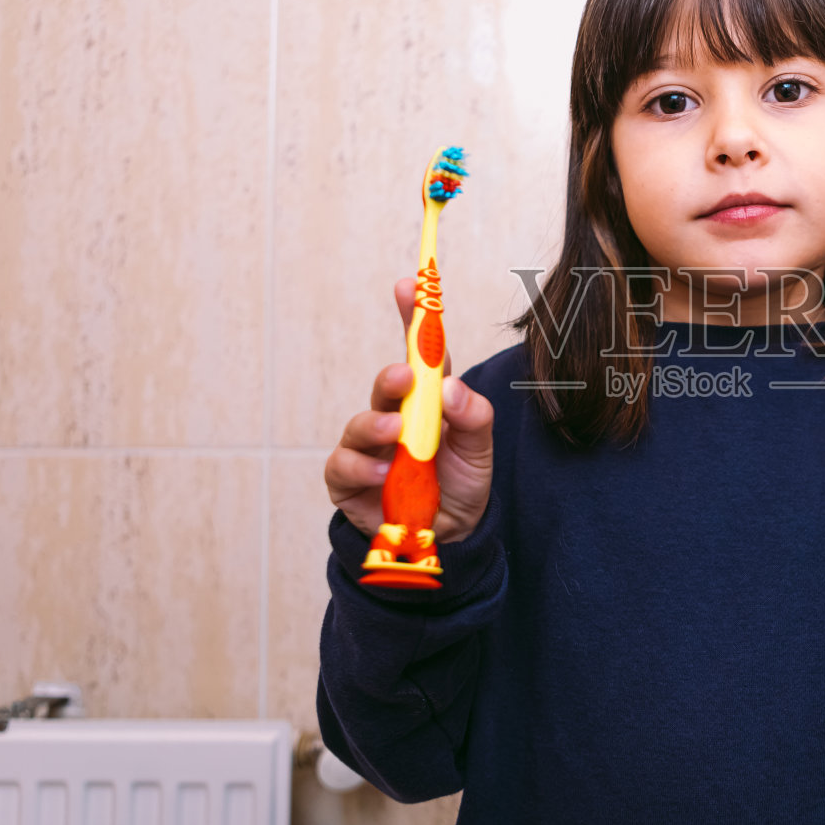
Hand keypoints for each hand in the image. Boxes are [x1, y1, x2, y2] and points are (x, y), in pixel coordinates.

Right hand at [325, 277, 494, 543]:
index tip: (409, 285)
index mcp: (428, 401)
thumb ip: (474, 417)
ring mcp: (369, 448)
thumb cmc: (461, 485)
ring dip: (376, 425)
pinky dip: (362, 465)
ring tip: (394, 436)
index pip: (420, 354)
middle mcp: (395, 417)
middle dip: (391, 376)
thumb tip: (449, 387)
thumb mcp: (480, 450)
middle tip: (404, 375)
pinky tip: (382, 472)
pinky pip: (343, 464)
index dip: (413, 318)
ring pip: (361, 423)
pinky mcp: (349, 481)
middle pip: (386, 384)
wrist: (448, 539)